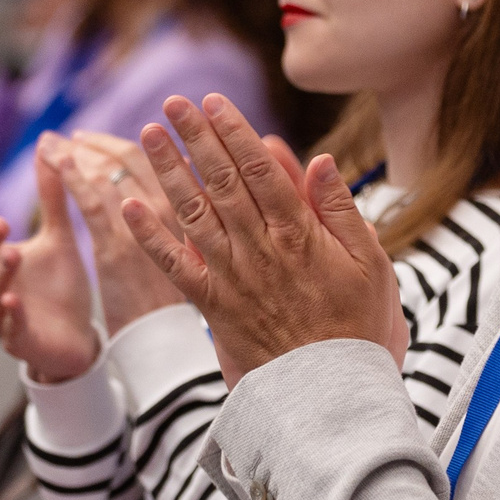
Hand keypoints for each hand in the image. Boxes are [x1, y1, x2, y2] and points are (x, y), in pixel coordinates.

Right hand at [0, 140, 99, 382]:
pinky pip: (8, 329)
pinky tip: (15, 300)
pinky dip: (11, 314)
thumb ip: (51, 198)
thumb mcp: (58, 237)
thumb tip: (48, 147)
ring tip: (13, 253)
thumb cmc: (60, 286)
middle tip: (2, 224)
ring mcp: (0, 318)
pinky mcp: (19, 342)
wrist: (81, 337)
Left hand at [54, 131, 185, 332]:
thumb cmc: (168, 290)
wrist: (159, 335)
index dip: (114, 142)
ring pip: (105, 174)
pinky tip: (55, 163)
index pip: (152, 156)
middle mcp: (168, 208)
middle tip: (65, 136)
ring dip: (72, 154)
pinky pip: (91, 201)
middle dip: (92, 142)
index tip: (87, 137)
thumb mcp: (185, 240)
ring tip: (47, 146)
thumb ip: (180, 201)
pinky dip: (72, 177)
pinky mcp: (115, 247)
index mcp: (187, 204)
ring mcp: (143, 226)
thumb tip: (177, 161)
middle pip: (128, 158)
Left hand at [122, 93, 407, 387]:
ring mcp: (232, 277)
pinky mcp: (212, 306)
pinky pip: (175, 266)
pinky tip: (128, 206)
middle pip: (222, 181)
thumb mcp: (371, 265)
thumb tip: (320, 159)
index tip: (214, 101)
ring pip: (193, 212)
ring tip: (147, 134)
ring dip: (167, 171)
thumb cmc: (359, 330)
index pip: (260, 170)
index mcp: (300, 234)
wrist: (331, 398)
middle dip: (195, 138)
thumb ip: (343, 211)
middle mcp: (259, 249)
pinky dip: (150, 235)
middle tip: (172, 103)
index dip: (233, 132)